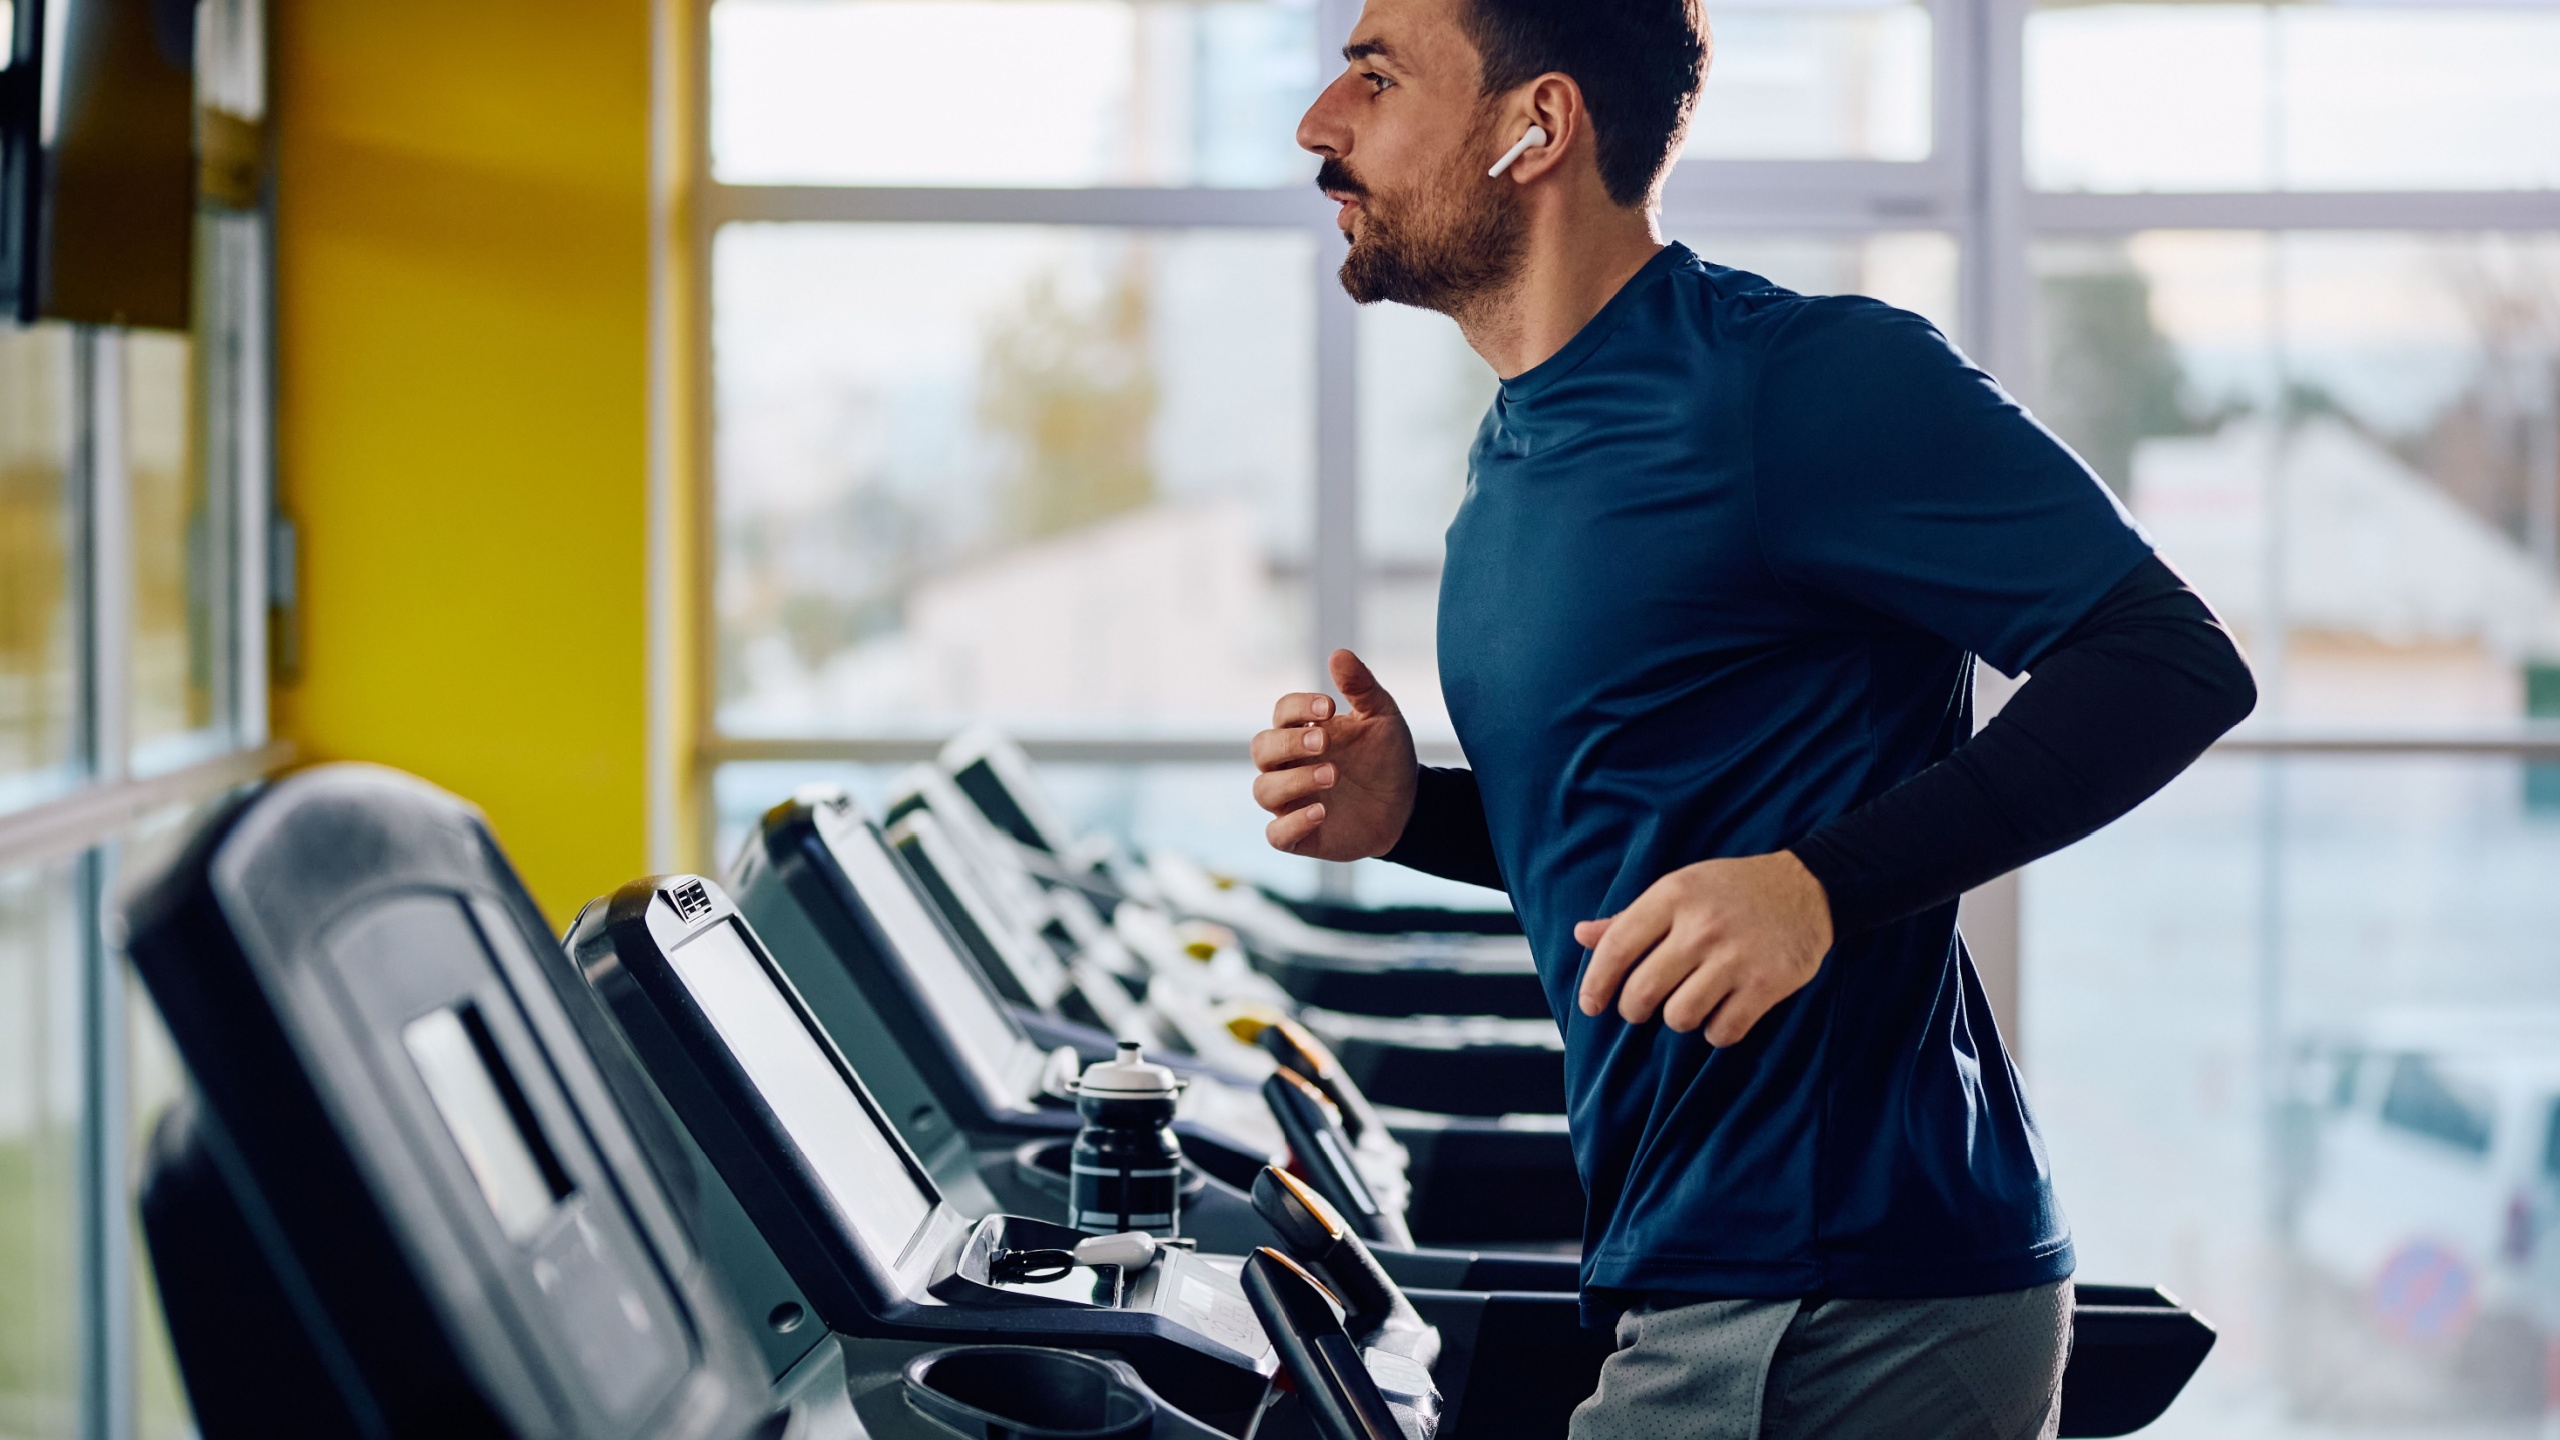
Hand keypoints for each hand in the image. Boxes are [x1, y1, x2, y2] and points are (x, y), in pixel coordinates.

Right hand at [1251, 650, 1418, 860]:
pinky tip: (1321, 813)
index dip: (1298, 707)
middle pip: (1261, 749)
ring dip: (1293, 781)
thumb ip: (1361, 687)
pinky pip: (1276, 834)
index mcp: (1303, 732)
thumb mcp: (1383, 718)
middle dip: (1288, 742)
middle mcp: (1289, 766)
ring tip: (1333, 775)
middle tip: (1324, 741)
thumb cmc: (1387, 758)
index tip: (1330, 707)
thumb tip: (1338, 654)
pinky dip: (1291, 824)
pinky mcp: (1300, 836)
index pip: (1281, 713)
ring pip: (1263, 790)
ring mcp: (1291, 802)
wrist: (1408, 807)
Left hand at [1573, 852, 1834, 1047]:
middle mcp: (1702, 926)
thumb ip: (1630, 917)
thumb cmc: (1731, 891)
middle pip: (1643, 991)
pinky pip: (1722, 1031)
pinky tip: (1719, 1013)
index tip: (1589, 1005)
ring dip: (1677, 1019)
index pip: (1617, 947)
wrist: (1807, 888)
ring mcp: (1736, 956)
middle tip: (1640, 1008)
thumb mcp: (1680, 888)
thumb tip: (1582, 936)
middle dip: (1633, 1009)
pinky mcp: (1767, 984)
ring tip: (1687, 1003)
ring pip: (1679, 1016)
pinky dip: (1715, 1031)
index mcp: (1673, 895)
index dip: (1595, 982)